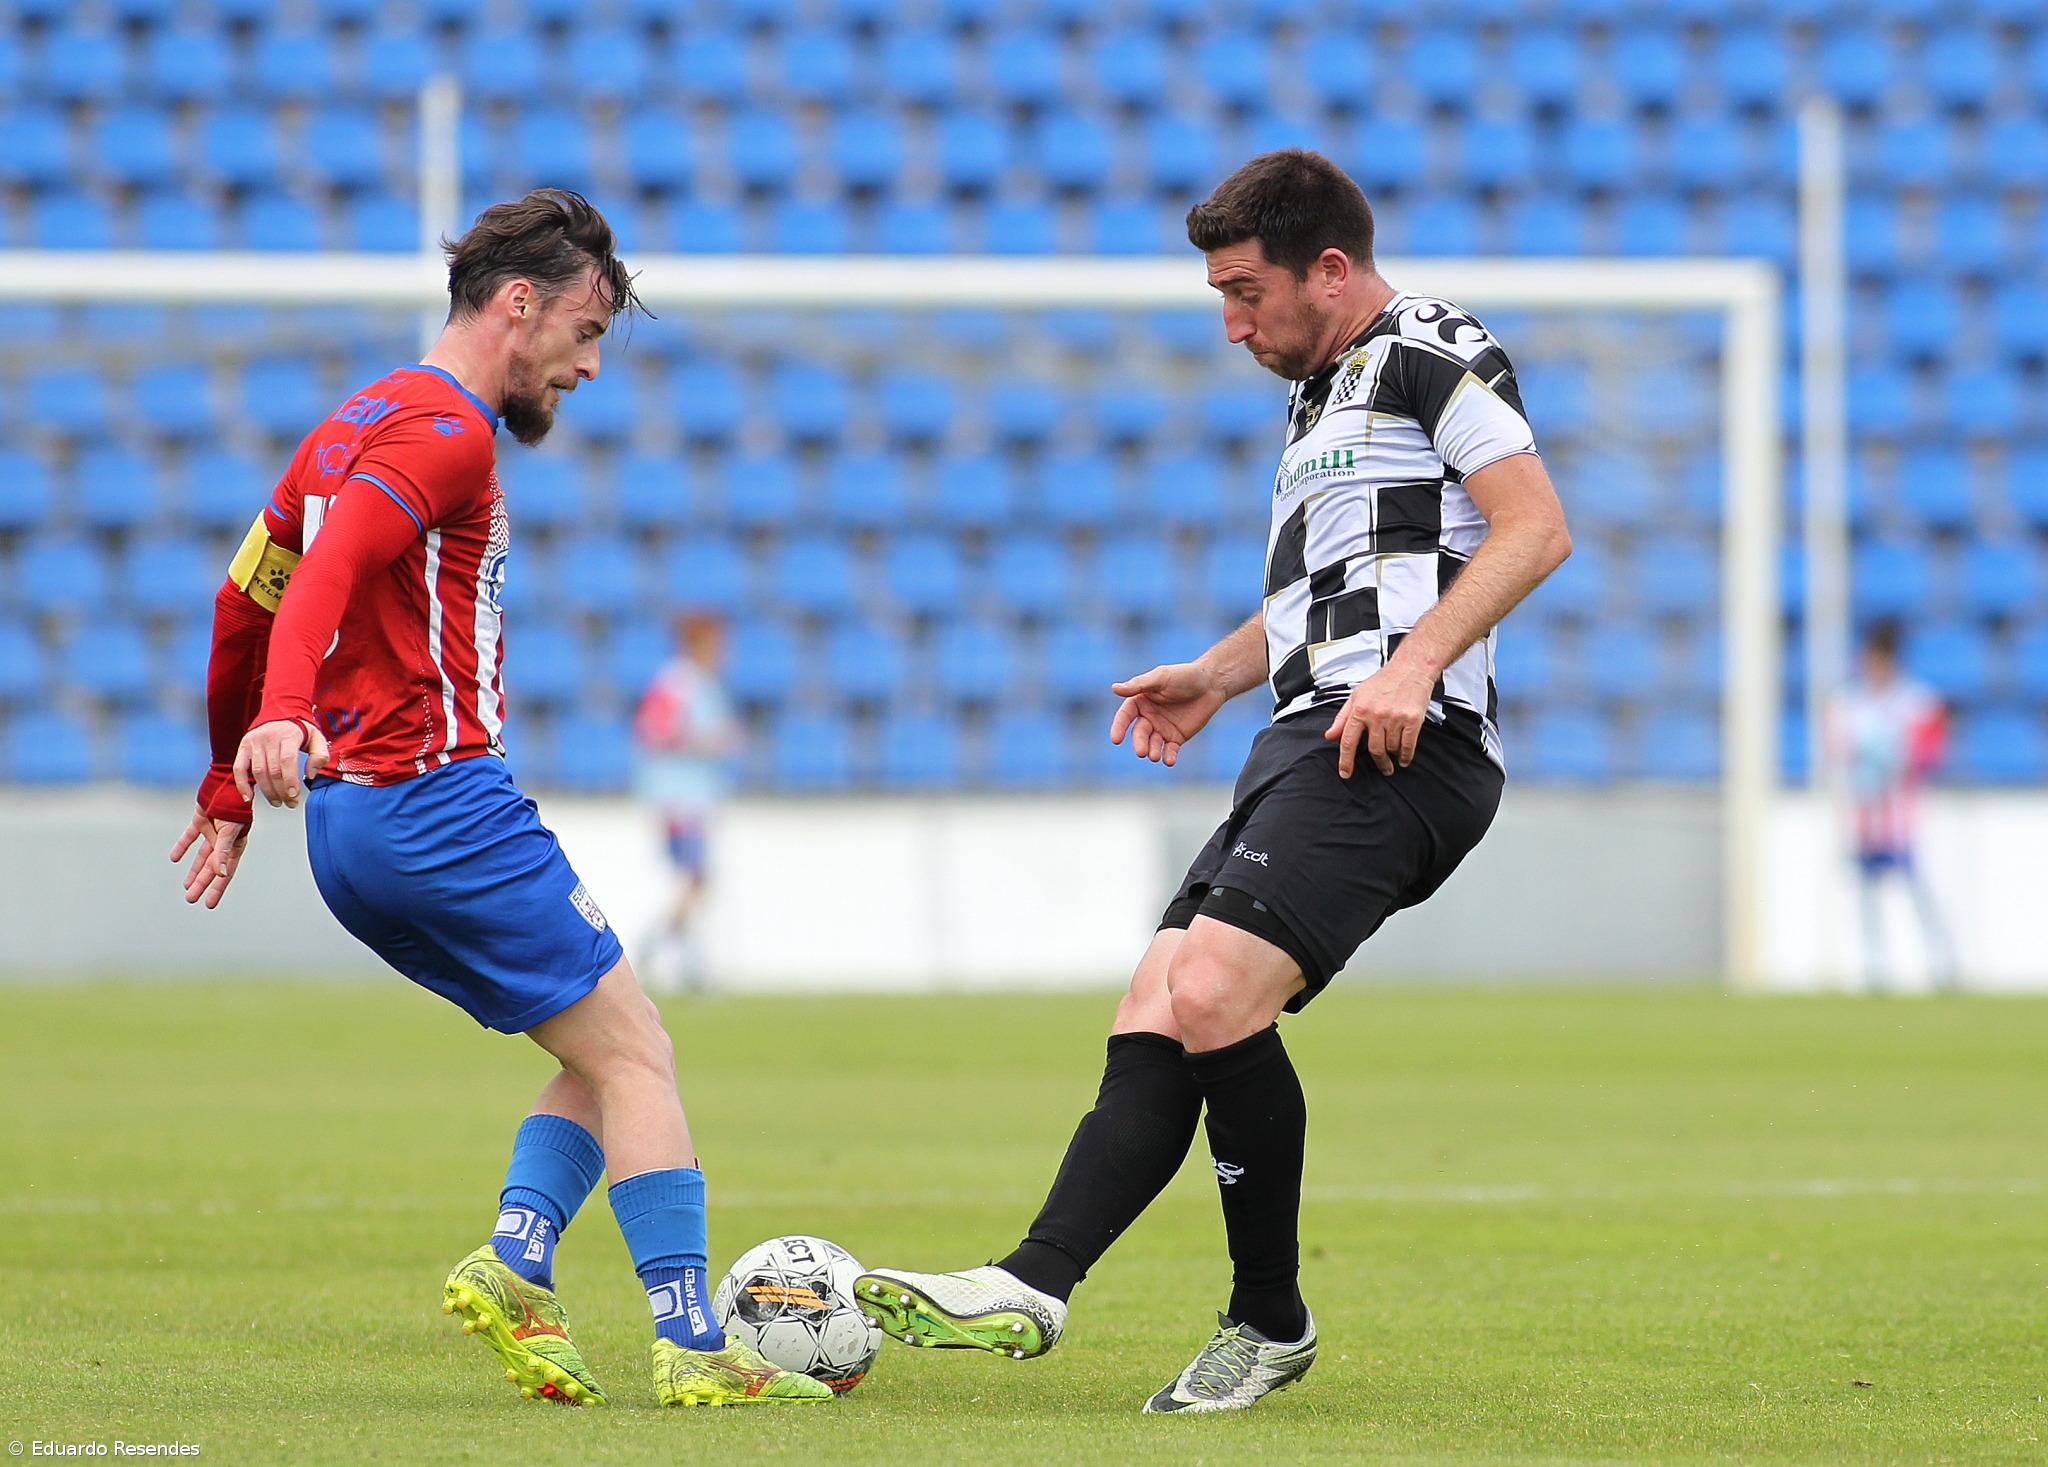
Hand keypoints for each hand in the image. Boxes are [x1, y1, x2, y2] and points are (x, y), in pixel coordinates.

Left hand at [170, 806, 250, 909]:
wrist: (227, 781)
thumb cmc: (233, 805)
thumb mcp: (229, 831)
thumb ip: (223, 852)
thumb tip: (221, 874)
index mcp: (235, 845)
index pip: (224, 872)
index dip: (217, 888)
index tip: (209, 904)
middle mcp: (224, 841)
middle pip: (211, 867)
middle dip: (202, 883)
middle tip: (191, 899)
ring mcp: (212, 831)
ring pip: (201, 856)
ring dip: (194, 870)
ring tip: (186, 886)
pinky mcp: (201, 820)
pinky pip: (190, 837)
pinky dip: (183, 846)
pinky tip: (174, 858)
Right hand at [233, 719, 329, 807]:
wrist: (279, 715)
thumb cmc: (299, 732)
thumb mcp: (317, 738)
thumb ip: (320, 755)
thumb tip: (311, 775)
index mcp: (288, 735)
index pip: (287, 760)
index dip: (290, 780)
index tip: (294, 795)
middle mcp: (269, 737)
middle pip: (273, 770)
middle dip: (282, 791)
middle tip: (289, 803)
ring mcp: (254, 742)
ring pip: (258, 772)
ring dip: (267, 791)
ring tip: (277, 802)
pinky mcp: (243, 747)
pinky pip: (239, 768)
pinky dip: (242, 784)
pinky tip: (248, 797)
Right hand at [1108, 661, 1227, 766]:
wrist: (1211, 684)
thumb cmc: (1184, 676)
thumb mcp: (1161, 677)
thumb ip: (1139, 684)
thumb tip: (1114, 688)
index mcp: (1140, 701)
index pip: (1125, 716)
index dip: (1119, 727)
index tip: (1116, 739)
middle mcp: (1148, 717)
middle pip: (1139, 733)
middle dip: (1140, 743)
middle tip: (1141, 752)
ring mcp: (1162, 729)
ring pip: (1153, 744)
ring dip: (1153, 751)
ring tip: (1155, 756)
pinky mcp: (1177, 738)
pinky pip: (1170, 750)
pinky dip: (1169, 756)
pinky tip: (1169, 761)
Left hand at [1324, 660, 1437, 776]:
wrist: (1410, 669)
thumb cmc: (1383, 682)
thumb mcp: (1356, 696)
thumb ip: (1342, 718)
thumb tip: (1329, 736)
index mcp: (1360, 709)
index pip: (1348, 741)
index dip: (1346, 760)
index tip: (1346, 773)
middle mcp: (1376, 715)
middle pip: (1374, 750)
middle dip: (1379, 763)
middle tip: (1383, 769)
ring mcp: (1395, 718)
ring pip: (1391, 748)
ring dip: (1393, 756)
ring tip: (1394, 756)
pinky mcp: (1412, 720)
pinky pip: (1408, 745)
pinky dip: (1406, 756)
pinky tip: (1404, 758)